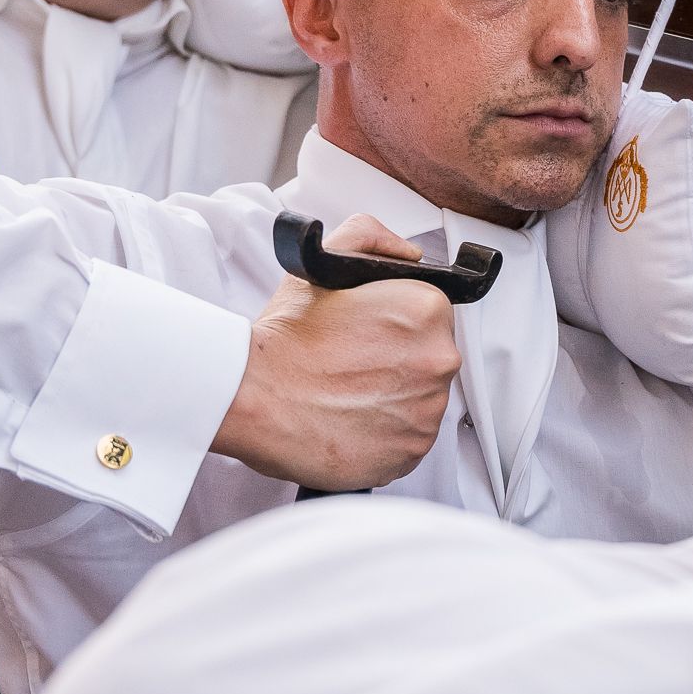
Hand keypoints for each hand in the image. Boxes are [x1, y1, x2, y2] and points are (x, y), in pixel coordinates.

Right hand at [213, 214, 458, 492]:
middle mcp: (439, 361)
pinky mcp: (410, 454)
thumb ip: (372, 239)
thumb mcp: (322, 264)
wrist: (254, 396)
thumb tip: (408, 254)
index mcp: (427, 311)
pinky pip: (407, 442)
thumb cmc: (286, 338)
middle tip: (352, 365)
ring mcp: (427, 412)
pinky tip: (350, 422)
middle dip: (397, 362)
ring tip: (347, 395)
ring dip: (392, 400)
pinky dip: (383, 437)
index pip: (431, 317)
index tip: (369, 336)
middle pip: (430, 360)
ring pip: (420, 403)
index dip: (396, 326)